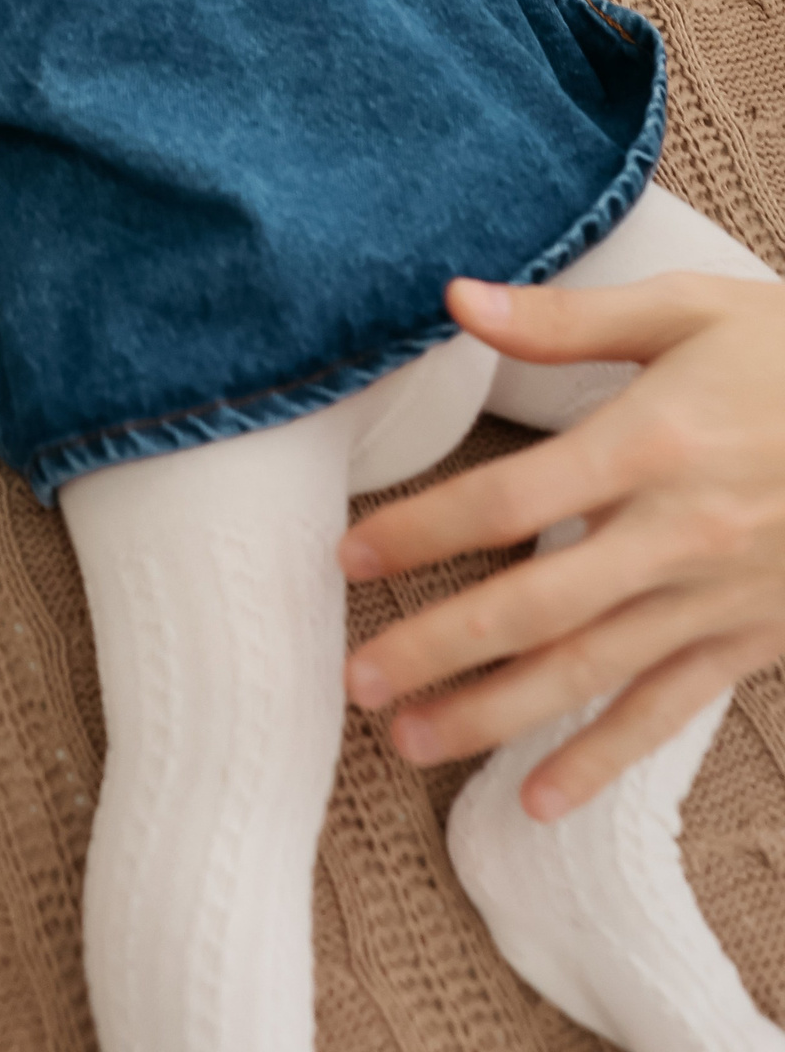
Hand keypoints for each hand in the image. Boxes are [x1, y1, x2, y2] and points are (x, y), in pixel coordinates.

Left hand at [339, 273, 784, 818]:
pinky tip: (539, 797)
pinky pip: (667, 709)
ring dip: (495, 714)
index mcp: (649, 444)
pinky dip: (602, 758)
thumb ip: (566, 320)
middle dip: (440, 647)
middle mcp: (676, 534)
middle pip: (536, 606)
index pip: (508, 498)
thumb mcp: (686, 311)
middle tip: (358, 680)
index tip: (350, 553)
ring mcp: (715, 598)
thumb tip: (455, 298)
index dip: (423, 529)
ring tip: (411, 741)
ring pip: (590, 672)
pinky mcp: (750, 639)